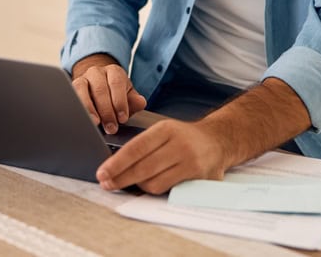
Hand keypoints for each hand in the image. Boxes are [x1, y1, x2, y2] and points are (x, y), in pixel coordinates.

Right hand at [71, 54, 146, 133]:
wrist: (98, 88)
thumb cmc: (115, 96)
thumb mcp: (127, 97)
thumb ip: (134, 101)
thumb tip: (140, 102)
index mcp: (114, 71)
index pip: (117, 83)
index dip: (120, 102)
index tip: (122, 118)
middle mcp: (96, 72)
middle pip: (100, 89)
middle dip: (106, 111)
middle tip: (111, 128)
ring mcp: (82, 78)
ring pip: (82, 89)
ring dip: (89, 108)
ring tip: (95, 123)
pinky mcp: (71, 88)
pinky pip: (71, 95)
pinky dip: (76, 107)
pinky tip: (81, 119)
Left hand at [95, 119, 229, 194]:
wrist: (218, 141)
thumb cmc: (184, 138)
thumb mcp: (164, 131)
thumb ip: (143, 144)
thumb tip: (113, 163)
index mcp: (166, 129)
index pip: (136, 148)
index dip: (116, 163)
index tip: (102, 173)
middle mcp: (179, 144)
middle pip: (143, 168)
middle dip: (121, 179)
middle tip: (107, 184)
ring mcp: (190, 162)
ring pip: (154, 183)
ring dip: (138, 186)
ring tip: (132, 182)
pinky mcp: (198, 179)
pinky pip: (168, 190)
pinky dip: (155, 190)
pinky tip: (149, 185)